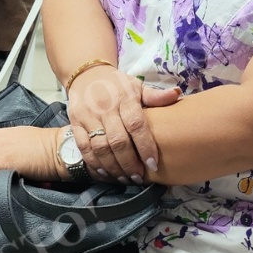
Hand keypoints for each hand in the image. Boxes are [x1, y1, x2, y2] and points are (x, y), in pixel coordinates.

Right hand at [67, 67, 180, 184]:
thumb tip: (177, 93)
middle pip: (117, 141)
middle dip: (129, 163)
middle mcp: (105, 107)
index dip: (145, 146)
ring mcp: (88, 116)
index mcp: (124, 97)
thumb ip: (155, 95)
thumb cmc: (117, 85)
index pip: (136, 125)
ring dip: (113, 167)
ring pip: (100, 148)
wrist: (86, 74)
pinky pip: (84, 147)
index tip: (153, 164)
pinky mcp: (75, 123)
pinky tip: (105, 172)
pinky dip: (94, 163)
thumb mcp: (136, 86)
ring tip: (125, 178)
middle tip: (138, 177)